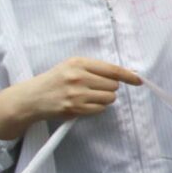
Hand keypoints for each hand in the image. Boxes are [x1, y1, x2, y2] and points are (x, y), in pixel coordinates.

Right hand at [0, 57, 141, 142]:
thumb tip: (125, 74)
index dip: (129, 76)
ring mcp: (77, 94)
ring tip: (88, 96)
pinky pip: (100, 109)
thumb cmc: (55, 80)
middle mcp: (78, 77)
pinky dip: (96, 108)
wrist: (32, 97)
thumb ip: (96, 69)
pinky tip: (84, 104)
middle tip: (95, 88)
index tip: (138, 80)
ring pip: (109, 98)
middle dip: (109, 88)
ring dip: (104, 99)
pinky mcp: (75, 108)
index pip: (112, 69)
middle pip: (114, 85)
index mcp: (78, 63)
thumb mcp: (71, 67)